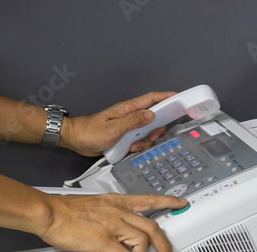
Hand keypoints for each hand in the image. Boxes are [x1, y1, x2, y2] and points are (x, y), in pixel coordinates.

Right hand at [40, 193, 187, 251]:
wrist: (50, 212)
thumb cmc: (67, 210)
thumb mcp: (96, 203)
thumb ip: (111, 213)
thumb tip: (118, 226)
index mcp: (117, 201)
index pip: (149, 199)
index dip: (168, 202)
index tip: (180, 203)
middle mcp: (118, 212)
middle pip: (153, 226)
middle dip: (164, 244)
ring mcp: (112, 225)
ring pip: (142, 242)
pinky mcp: (103, 240)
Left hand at [59, 91, 175, 155]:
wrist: (76, 140)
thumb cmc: (89, 131)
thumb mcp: (113, 128)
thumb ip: (133, 121)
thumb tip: (150, 115)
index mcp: (128, 109)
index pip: (152, 98)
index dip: (167, 97)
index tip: (179, 98)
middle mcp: (130, 116)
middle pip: (154, 118)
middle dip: (157, 129)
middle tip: (150, 137)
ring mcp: (128, 126)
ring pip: (148, 131)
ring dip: (145, 141)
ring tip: (134, 145)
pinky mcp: (125, 136)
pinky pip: (139, 140)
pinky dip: (138, 146)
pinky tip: (129, 149)